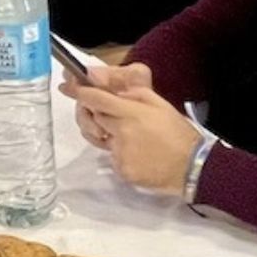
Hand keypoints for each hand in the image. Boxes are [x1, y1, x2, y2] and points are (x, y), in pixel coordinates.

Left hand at [63, 77, 194, 196]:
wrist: (192, 166)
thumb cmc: (177, 133)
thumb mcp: (160, 104)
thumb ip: (134, 94)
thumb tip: (113, 89)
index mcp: (131, 112)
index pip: (96, 99)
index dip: (78, 91)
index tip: (64, 86)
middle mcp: (121, 132)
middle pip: (97, 119)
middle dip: (103, 116)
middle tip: (123, 120)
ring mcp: (119, 153)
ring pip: (105, 140)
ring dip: (115, 138)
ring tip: (139, 142)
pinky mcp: (122, 170)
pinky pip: (113, 159)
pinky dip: (122, 156)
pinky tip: (140, 156)